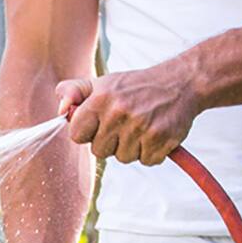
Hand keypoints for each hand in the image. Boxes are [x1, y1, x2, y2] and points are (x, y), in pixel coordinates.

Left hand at [58, 65, 199, 165]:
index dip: (88, 132)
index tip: (100, 123)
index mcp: (100, 99)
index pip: (77, 135)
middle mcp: (119, 112)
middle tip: (125, 123)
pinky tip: (156, 132)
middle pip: (99, 151)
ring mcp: (141, 126)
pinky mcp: (161, 138)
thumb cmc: (134, 87)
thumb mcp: (101, 83)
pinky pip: (146, 160)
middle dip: (110, 141)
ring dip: (132, 147)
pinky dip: (151, 151)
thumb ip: (73, 92)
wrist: (181, 82)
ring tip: (142, 125)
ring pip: (123, 158)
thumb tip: (60, 111)